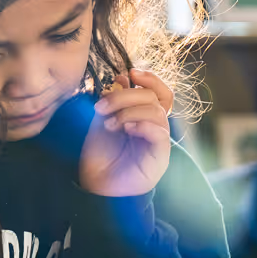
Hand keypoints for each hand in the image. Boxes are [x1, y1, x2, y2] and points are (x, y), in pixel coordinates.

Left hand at [79, 70, 174, 197]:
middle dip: (126, 96)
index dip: (150, 79)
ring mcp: (159, 142)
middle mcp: (155, 127)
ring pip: (157, 113)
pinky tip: (126, 128)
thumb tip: (123, 77)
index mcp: (144, 116)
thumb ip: (114, 99)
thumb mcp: (103, 118)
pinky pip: (160, 134)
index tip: (129, 72)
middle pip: (154, 98)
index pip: (159, 92)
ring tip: (109, 123)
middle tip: (101, 107)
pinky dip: (143, 125)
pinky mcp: (159, 157)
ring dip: (129, 112)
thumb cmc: (100, 154)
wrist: (96, 185)